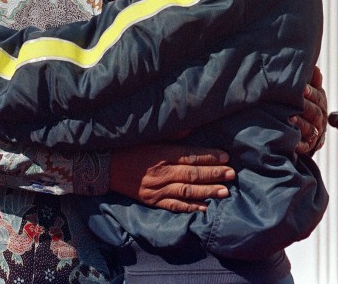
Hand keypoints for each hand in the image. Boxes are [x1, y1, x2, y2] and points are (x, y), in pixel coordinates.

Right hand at [110, 143, 234, 212]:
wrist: (105, 166)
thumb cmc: (128, 147)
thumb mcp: (148, 136)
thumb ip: (171, 134)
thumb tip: (191, 128)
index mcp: (161, 153)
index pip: (190, 156)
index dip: (209, 157)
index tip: (225, 157)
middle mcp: (161, 172)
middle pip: (192, 174)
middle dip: (214, 174)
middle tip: (232, 174)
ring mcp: (157, 188)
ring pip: (186, 191)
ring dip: (207, 192)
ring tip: (225, 192)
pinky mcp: (152, 200)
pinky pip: (174, 205)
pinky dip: (189, 207)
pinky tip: (204, 208)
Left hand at [292, 65, 327, 154]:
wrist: (296, 131)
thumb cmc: (300, 105)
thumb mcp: (307, 92)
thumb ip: (312, 82)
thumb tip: (314, 68)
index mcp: (319, 103)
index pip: (318, 97)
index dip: (311, 92)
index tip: (302, 87)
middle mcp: (319, 119)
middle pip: (315, 112)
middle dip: (306, 105)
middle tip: (297, 100)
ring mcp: (314, 133)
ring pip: (311, 128)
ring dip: (301, 123)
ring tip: (290, 118)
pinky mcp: (307, 147)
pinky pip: (305, 146)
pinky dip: (298, 143)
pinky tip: (291, 139)